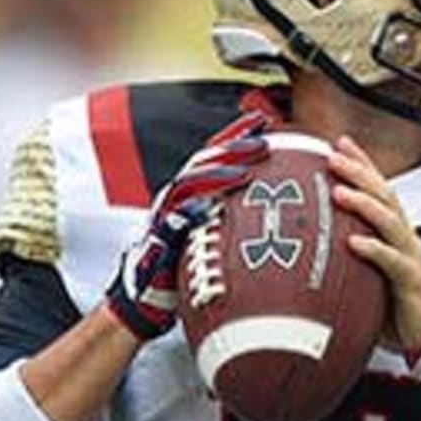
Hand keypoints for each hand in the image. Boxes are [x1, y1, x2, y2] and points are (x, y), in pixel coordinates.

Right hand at [105, 137, 267, 339]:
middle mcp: (176, 197)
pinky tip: (214, 202)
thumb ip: (231, 221)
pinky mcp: (160, 236)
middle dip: (233, 146)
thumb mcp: (210, 238)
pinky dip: (196, 207)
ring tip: (248, 167)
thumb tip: (275, 216)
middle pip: (204, 161)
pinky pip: (176, 217)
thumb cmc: (183, 268)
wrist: (146, 298)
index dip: (235, 137)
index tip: (263, 123)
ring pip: (191, 181)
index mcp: (189, 193)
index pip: (213, 157)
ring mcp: (165, 214)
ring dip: (220, 171)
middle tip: (263, 139)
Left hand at [327, 136, 420, 356]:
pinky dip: (374, 249)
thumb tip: (308, 251)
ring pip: (389, 221)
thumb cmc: (400, 304)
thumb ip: (345, 259)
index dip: (362, 164)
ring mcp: (409, 257)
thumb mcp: (368, 275)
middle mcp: (403, 238)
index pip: (378, 189)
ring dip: (364, 204)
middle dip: (359, 172)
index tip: (339, 143)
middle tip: (334, 157)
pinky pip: (392, 261)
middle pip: (383, 195)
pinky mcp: (411, 281)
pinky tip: (355, 242)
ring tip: (340, 192)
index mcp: (393, 233)